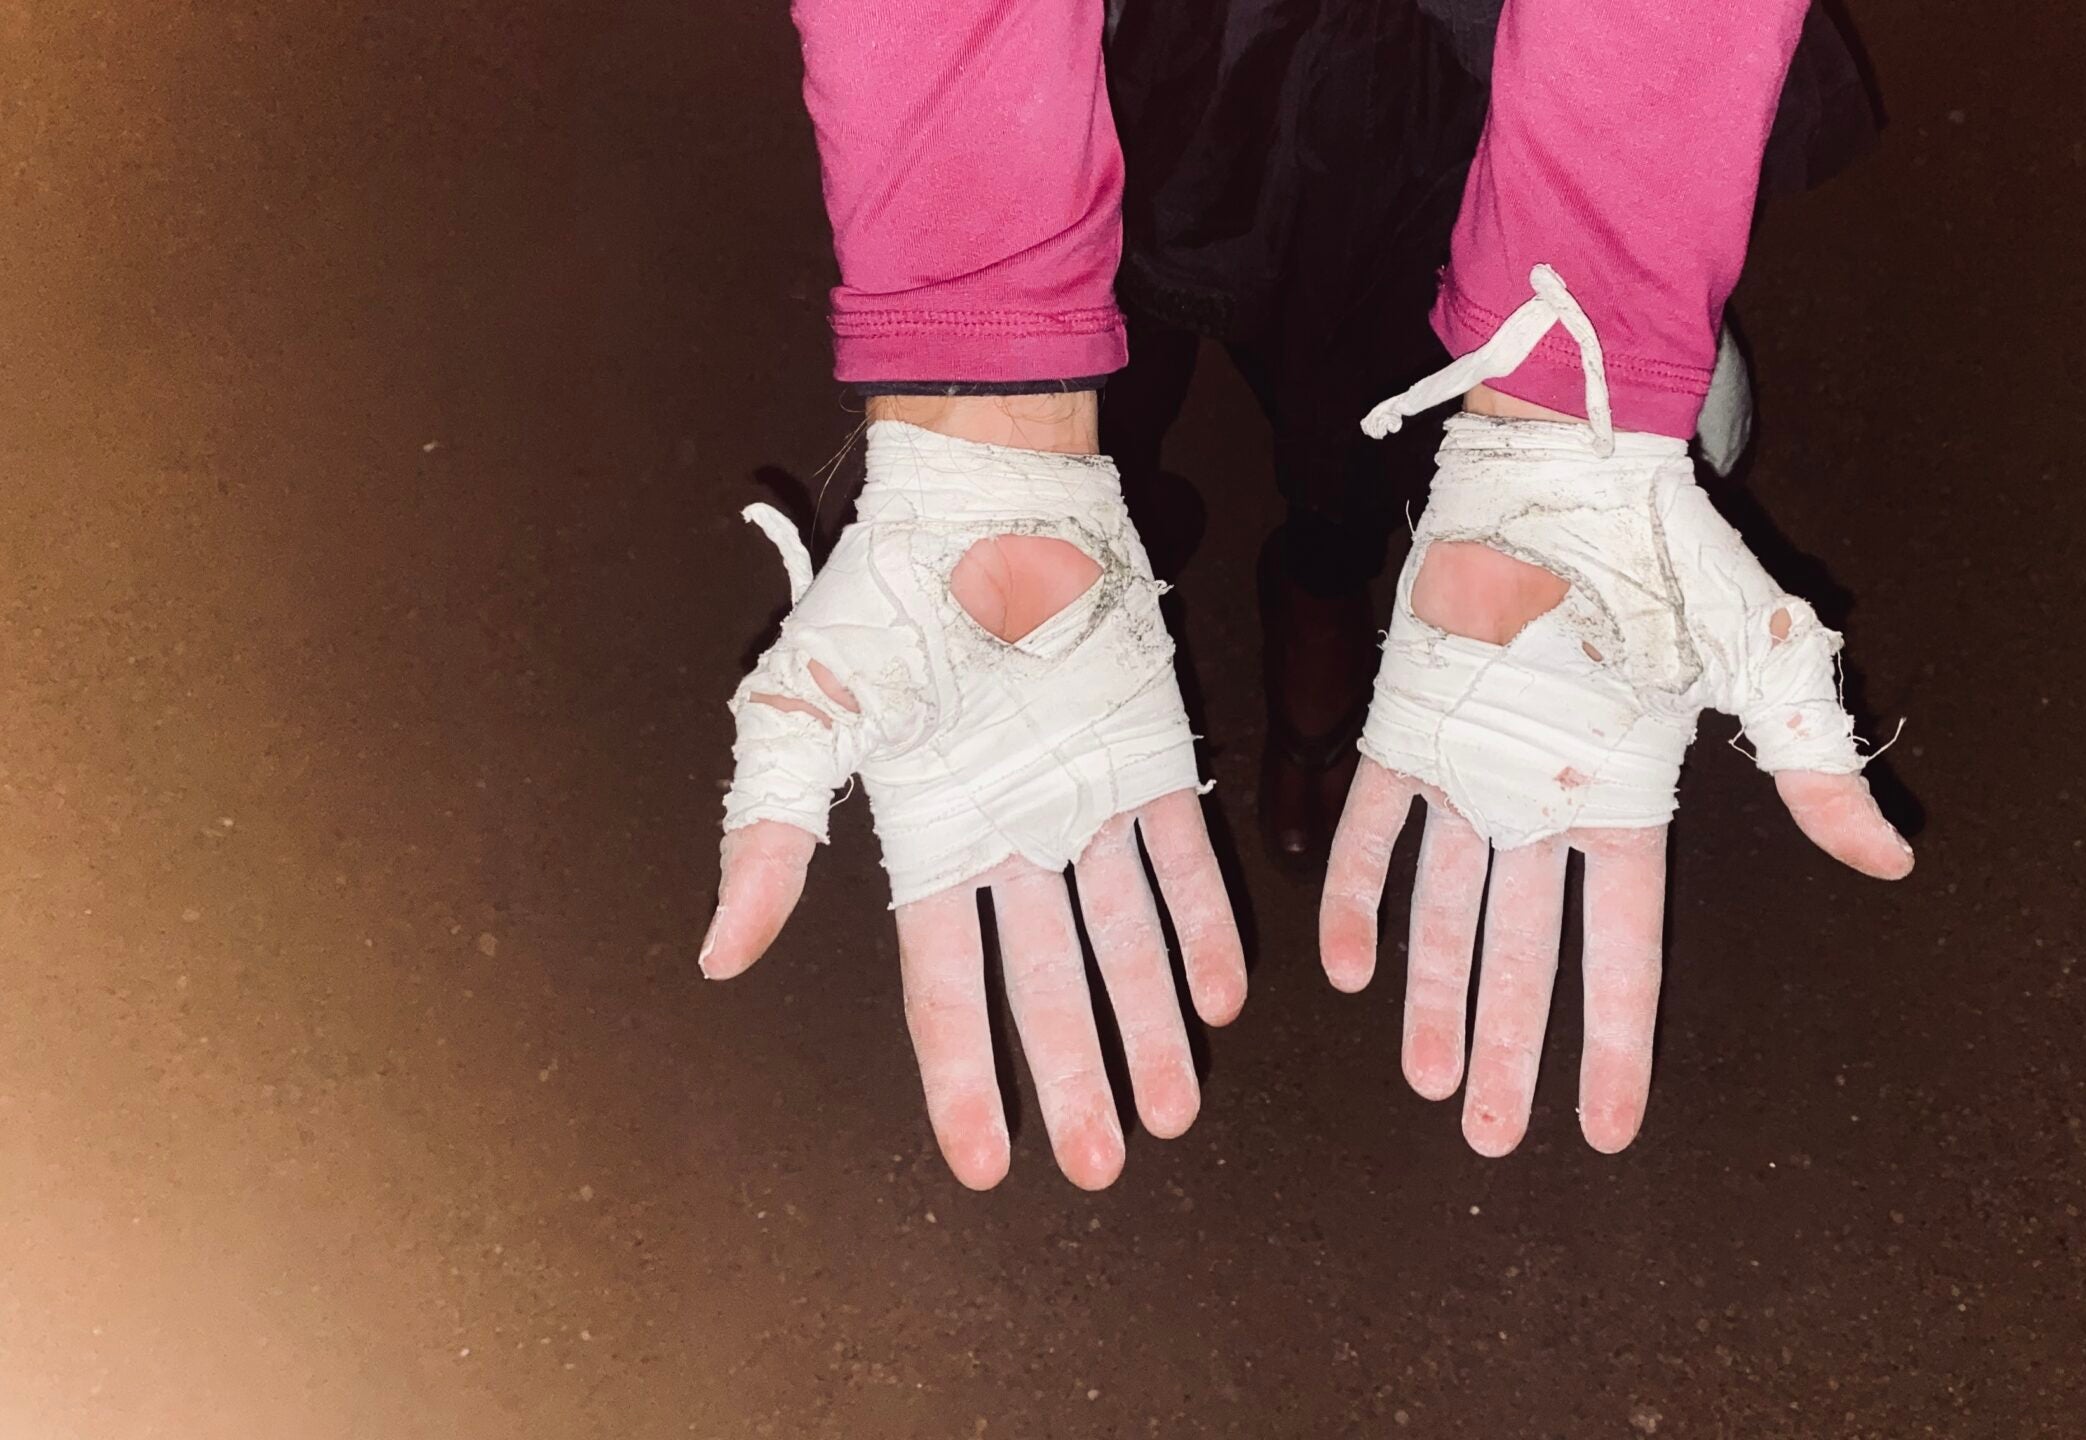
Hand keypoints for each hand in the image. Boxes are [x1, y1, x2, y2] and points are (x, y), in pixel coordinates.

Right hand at [700, 399, 1246, 1190]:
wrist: (981, 493)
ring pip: (1124, 939)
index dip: (964, 1078)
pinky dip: (1207, 925)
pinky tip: (1223, 996)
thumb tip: (721, 953)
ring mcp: (1085, 800)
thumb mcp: (802, 717)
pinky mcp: (1150, 754)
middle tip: (1101, 1164)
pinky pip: (1184, 858)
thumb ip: (769, 835)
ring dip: (1149, 1023)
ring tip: (1172, 1108)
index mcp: (930, 842)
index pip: (947, 988)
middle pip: (1045, 985)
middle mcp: (1013, 839)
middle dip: (1072, 1075)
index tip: (987, 1164)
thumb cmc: (883, 598)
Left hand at [1318, 459, 1911, 1158]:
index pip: (1623, 950)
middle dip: (1512, 1046)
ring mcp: (1470, 767)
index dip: (1616, 1041)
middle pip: (1527, 954)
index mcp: (1624, 799)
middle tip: (1492, 1137)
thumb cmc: (1671, 555)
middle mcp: (1541, 801)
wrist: (1571, 458)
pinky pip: (1373, 827)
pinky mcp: (1405, 724)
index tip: (1608, 1128)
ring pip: (1447, 910)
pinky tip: (1346, 971)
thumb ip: (1810, 766)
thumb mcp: (1756, 666)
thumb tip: (1893, 857)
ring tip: (1427, 1081)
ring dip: (1435, 996)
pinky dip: (1357, 893)